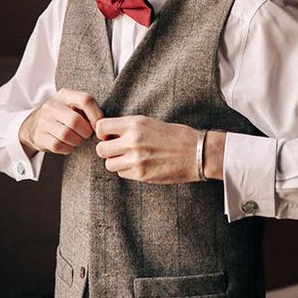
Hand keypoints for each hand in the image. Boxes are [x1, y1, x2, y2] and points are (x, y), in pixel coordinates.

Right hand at [19, 88, 103, 157]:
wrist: (33, 125)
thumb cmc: (62, 115)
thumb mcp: (72, 105)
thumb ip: (87, 109)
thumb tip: (105, 126)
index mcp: (65, 95)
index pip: (85, 100)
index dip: (96, 115)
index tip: (99, 126)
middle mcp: (52, 105)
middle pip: (75, 120)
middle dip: (85, 131)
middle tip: (87, 134)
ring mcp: (43, 121)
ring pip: (66, 134)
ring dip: (76, 141)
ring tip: (77, 139)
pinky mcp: (38, 136)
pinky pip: (57, 145)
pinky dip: (67, 148)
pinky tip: (68, 144)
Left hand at [94, 115, 224, 183]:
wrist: (196, 151)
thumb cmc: (175, 135)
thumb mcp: (150, 122)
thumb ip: (129, 127)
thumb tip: (109, 135)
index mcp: (135, 123)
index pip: (101, 127)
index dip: (103, 133)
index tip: (110, 136)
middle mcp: (133, 140)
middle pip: (101, 149)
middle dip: (107, 150)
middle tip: (118, 149)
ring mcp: (136, 159)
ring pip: (109, 164)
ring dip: (116, 162)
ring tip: (130, 158)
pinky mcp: (141, 174)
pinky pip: (122, 173)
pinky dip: (127, 170)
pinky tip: (140, 165)